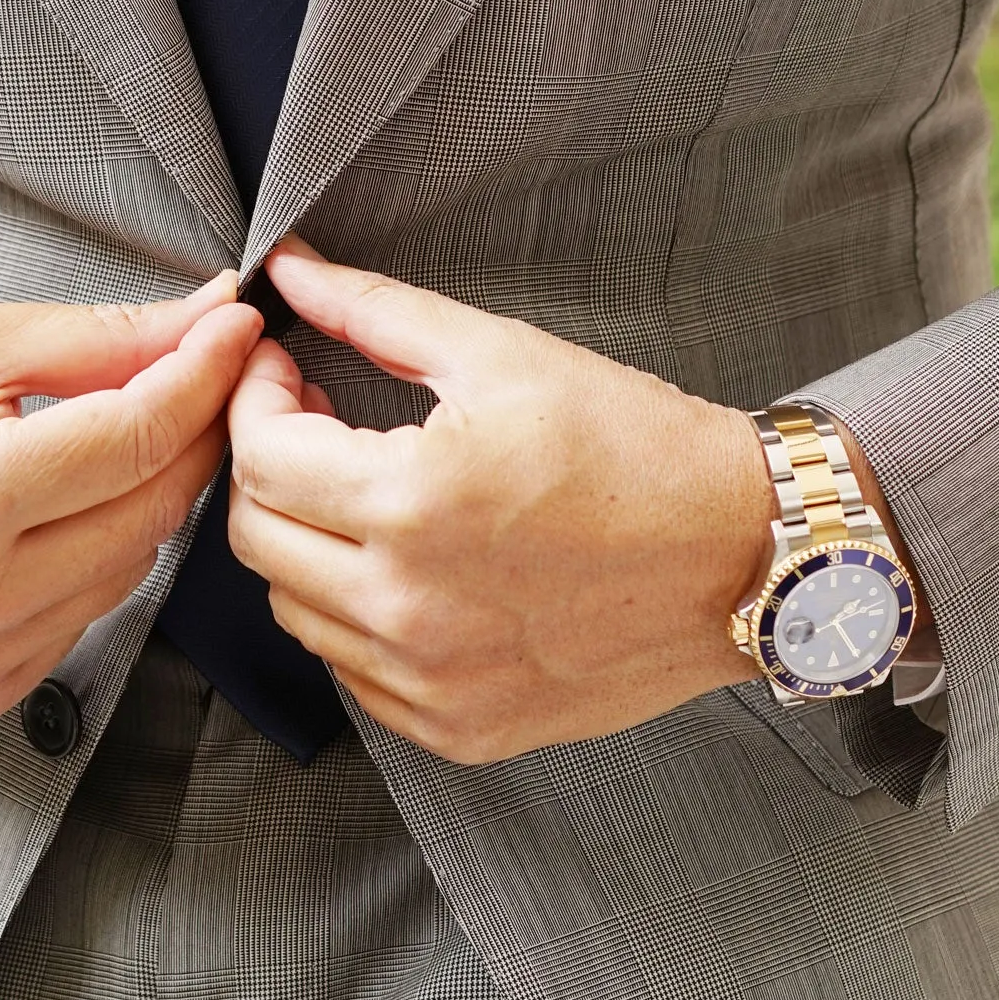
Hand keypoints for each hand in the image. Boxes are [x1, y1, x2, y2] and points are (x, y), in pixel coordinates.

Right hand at [0, 276, 262, 724]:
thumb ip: (96, 338)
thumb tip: (204, 317)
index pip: (137, 436)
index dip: (203, 374)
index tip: (235, 327)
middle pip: (151, 509)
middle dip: (191, 433)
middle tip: (201, 372)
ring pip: (131, 567)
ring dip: (144, 497)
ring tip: (117, 436)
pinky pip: (86, 617)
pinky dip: (94, 558)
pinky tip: (57, 512)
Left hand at [225, 241, 774, 763]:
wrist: (743, 552)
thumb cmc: (639, 448)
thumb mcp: (503, 355)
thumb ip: (375, 310)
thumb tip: (290, 273)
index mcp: (413, 501)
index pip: (260, 455)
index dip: (256, 399)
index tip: (283, 372)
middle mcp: (409, 605)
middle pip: (256, 537)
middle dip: (267, 467)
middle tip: (312, 423)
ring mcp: (431, 679)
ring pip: (295, 610)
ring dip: (306, 543)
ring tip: (364, 492)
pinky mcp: (459, 725)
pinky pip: (354, 672)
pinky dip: (356, 617)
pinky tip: (405, 567)